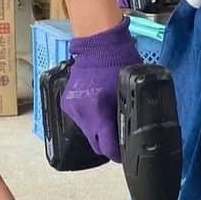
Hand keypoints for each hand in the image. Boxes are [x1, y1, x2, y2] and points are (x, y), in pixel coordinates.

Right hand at [62, 19, 142, 161]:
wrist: (98, 44)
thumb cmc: (119, 64)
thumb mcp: (129, 92)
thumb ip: (128, 116)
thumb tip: (133, 135)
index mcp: (98, 113)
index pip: (107, 148)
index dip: (118, 154)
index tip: (125, 154)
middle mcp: (82, 114)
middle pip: (96, 145)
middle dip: (108, 145)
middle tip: (120, 140)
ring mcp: (72, 109)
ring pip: (88, 133)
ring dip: (98, 132)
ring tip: (110, 121)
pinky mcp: (67, 104)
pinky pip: (81, 121)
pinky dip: (90, 120)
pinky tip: (99, 111)